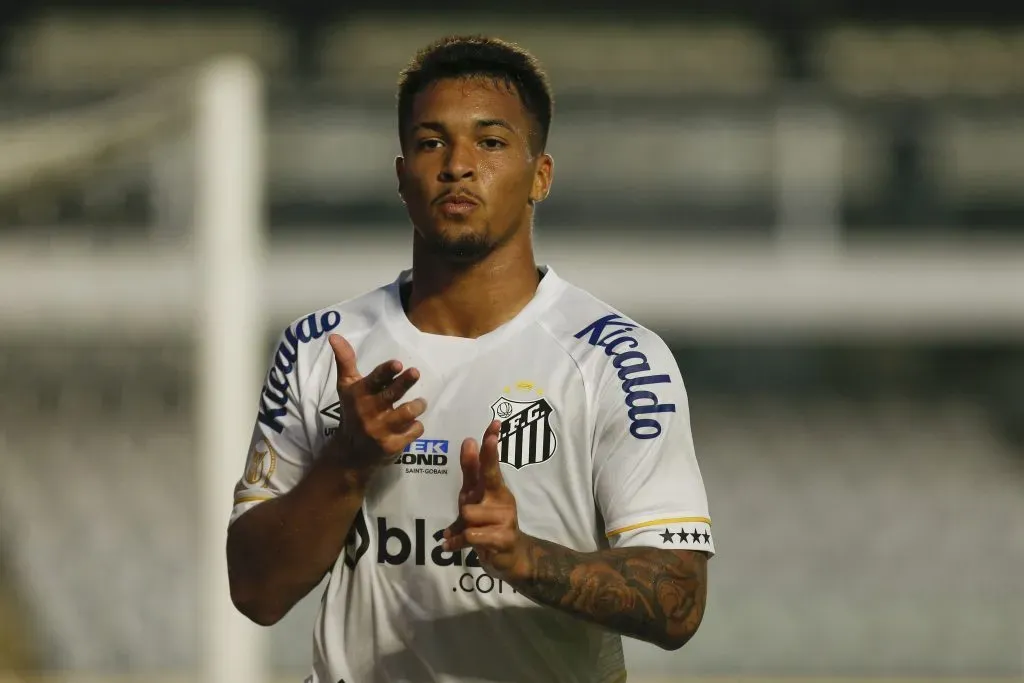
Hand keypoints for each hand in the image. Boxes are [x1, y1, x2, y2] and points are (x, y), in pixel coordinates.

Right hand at [327, 334, 426, 472]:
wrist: (351, 453)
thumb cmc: (353, 412)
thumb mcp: (347, 387)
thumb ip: (346, 361)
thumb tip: (334, 335)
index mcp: (359, 394)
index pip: (374, 380)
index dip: (386, 372)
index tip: (397, 364)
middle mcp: (368, 412)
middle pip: (391, 395)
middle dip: (404, 383)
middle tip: (415, 373)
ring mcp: (380, 430)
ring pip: (407, 413)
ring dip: (418, 405)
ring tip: (420, 402)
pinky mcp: (392, 446)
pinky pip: (414, 431)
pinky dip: (416, 427)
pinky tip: (411, 425)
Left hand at [442, 420, 529, 582]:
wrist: (509, 557)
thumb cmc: (487, 523)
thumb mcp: (474, 497)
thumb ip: (471, 471)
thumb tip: (467, 440)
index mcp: (493, 488)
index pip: (490, 463)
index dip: (490, 445)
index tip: (494, 425)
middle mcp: (501, 499)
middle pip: (490, 476)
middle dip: (489, 457)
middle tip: (491, 439)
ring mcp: (505, 518)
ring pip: (468, 512)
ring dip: (462, 525)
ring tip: (467, 532)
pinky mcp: (502, 538)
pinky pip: (471, 535)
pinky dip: (457, 541)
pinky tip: (450, 545)